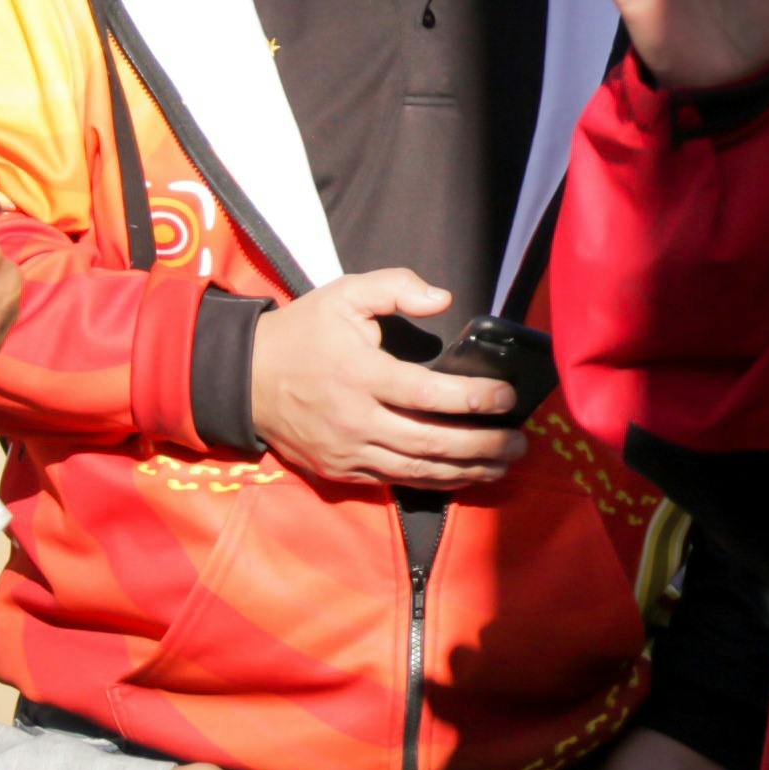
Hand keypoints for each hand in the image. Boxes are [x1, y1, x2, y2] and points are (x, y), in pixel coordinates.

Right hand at [250, 268, 527, 489]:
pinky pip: (399, 482)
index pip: (428, 395)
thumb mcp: (344, 295)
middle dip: (484, 445)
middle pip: (432, 443)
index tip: (509, 397)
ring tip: (506, 463)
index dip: (474, 399)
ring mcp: (350, 452)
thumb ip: (396, 287)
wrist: (246, 380)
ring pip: (420, 471)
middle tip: (522, 442)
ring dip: (469, 471)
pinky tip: (466, 475)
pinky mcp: (343, 472)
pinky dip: (437, 482)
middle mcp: (357, 421)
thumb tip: (443, 298)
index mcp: (361, 376)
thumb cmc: (303, 334)